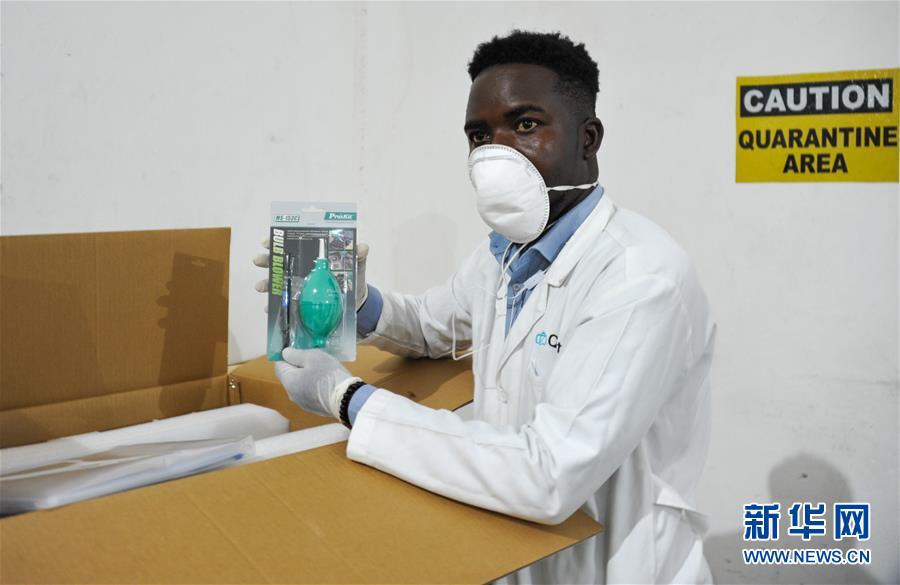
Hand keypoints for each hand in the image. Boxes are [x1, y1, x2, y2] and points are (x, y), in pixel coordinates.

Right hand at [253, 238, 369, 310]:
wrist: (355, 303)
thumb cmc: (352, 278)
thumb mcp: (356, 265)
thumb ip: (358, 255)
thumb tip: (362, 247)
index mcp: (311, 257)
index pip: (291, 245)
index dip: (277, 240)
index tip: (268, 241)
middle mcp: (300, 270)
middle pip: (279, 262)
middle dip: (266, 260)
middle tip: (258, 260)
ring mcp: (298, 287)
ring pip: (277, 283)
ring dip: (266, 284)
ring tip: (260, 286)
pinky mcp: (299, 304)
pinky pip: (284, 305)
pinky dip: (275, 307)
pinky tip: (269, 309)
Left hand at [274, 348, 356, 418]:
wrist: (346, 399)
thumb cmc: (328, 375)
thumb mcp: (312, 357)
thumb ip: (296, 354)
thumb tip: (285, 353)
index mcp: (288, 381)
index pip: (279, 365)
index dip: (285, 355)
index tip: (296, 349)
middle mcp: (291, 394)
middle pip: (289, 375)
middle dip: (297, 366)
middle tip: (311, 357)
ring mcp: (302, 403)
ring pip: (299, 384)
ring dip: (306, 376)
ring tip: (320, 368)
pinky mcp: (313, 407)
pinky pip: (308, 392)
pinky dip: (313, 385)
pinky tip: (324, 380)